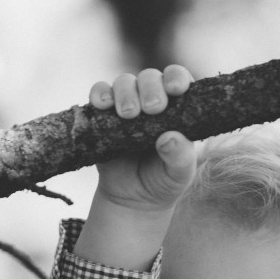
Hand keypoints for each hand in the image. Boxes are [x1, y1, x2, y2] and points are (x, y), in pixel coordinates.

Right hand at [74, 65, 195, 270]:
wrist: (133, 200)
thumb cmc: (163, 182)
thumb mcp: (180, 175)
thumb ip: (180, 158)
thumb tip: (170, 138)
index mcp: (177, 110)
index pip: (178, 81)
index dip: (177, 78)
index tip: (176, 89)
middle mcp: (152, 102)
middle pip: (150, 78)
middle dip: (151, 88)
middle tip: (153, 108)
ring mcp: (126, 105)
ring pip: (124, 82)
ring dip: (126, 93)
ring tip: (128, 115)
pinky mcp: (103, 115)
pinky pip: (98, 94)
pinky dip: (99, 94)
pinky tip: (102, 104)